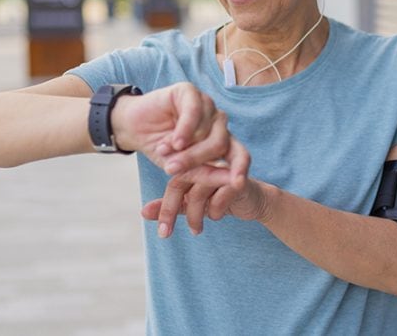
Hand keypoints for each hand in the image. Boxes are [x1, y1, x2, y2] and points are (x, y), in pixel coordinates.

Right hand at [110, 82, 230, 175]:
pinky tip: (173, 141)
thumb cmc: (161, 149)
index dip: (241, 167)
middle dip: (196, 159)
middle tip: (171, 169)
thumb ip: (205, 174)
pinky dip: (184, 129)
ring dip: (184, 146)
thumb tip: (233, 183)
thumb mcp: (181, 168)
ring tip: (163, 151)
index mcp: (221, 142)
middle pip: (220, 143)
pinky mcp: (190, 92)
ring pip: (207, 130)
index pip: (240, 154)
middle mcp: (217, 123)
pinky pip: (195, 111)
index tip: (238, 184)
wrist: (133, 129)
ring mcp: (206, 106)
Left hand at [141, 138, 270, 236]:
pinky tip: (217, 216)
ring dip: (195, 215)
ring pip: (199, 191)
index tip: (162, 231)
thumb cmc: (220, 197)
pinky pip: (220, 197)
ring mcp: (222, 169)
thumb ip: (172, 205)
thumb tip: (143, 212)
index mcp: (193, 164)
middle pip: (181, 182)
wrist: (253, 200)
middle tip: (166, 234)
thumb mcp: (194, 203)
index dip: (164, 207)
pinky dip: (216, 210)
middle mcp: (206, 162)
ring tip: (197, 230)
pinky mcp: (238, 179)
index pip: (173, 182)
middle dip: (171, 210)